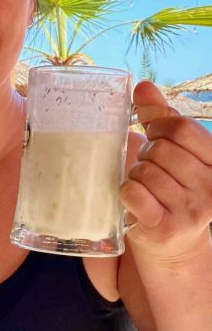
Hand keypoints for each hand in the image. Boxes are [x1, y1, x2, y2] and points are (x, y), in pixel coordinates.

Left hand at [121, 81, 211, 258]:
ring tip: (143, 185)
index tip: (154, 135)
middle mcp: (211, 189)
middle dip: (145, 153)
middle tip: (147, 166)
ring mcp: (190, 211)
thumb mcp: (174, 153)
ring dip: (135, 174)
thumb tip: (142, 85)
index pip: (182, 128)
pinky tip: (134, 199)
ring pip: (144, 171)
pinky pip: (134, 192)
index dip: (159, 126)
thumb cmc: (171, 190)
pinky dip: (126, 191)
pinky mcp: (165, 228)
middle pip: (161, 149)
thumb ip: (160, 119)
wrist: (172, 245)